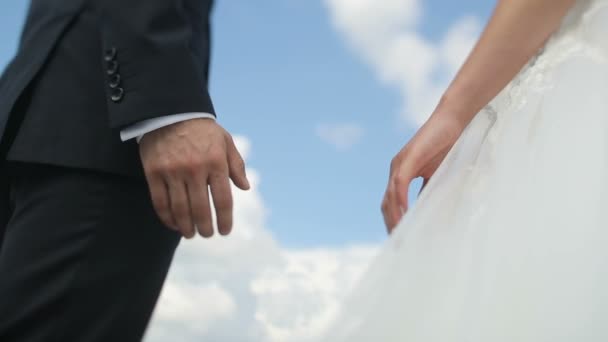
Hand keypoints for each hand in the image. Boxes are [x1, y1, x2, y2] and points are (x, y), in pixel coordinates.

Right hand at [139, 118, 249, 238]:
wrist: (170, 111)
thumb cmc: (202, 129)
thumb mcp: (225, 141)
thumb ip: (236, 165)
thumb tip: (245, 187)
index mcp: (216, 162)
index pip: (223, 200)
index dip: (225, 220)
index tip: (225, 230)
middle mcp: (195, 169)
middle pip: (201, 209)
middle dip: (205, 228)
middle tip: (207, 235)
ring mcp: (173, 172)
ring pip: (180, 209)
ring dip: (186, 227)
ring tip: (190, 233)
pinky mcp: (154, 172)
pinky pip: (160, 202)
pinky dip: (167, 217)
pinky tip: (173, 224)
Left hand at [382, 115, 464, 232]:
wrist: (453, 120)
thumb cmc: (448, 145)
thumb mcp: (437, 174)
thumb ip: (429, 191)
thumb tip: (428, 212)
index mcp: (401, 175)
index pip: (391, 203)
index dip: (392, 221)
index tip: (398, 240)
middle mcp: (396, 170)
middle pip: (386, 203)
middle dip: (390, 224)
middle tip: (396, 244)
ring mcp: (400, 163)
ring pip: (391, 196)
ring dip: (394, 216)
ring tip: (399, 234)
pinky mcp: (408, 158)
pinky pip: (400, 183)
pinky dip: (400, 199)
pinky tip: (403, 213)